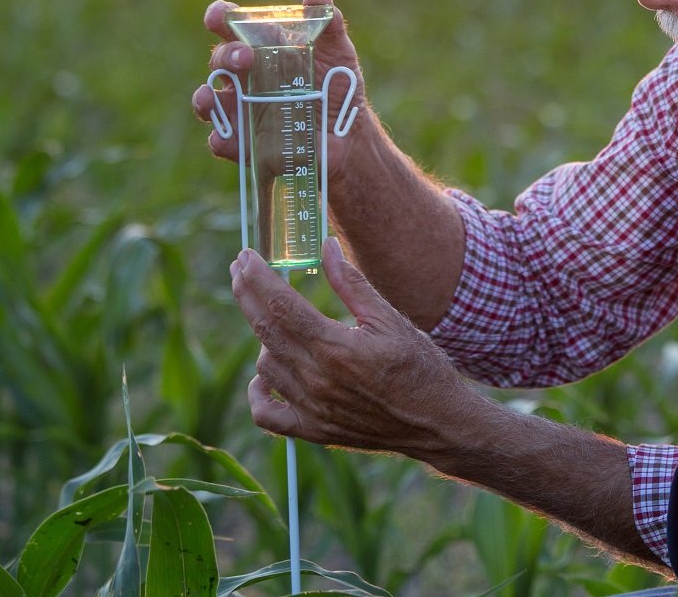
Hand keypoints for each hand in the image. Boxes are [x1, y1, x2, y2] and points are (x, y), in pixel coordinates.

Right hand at [191, 0, 368, 168]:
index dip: (220, 17)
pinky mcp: (245, 143)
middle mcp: (244, 78)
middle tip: (245, 57)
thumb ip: (328, 24)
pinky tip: (224, 138)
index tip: (221, 14)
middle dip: (226, 55)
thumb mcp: (337, 53)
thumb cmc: (335, 85)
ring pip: (207, 102)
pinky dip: (220, 139)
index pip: (230, 28)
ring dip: (203, 98)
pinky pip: (222, 141)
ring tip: (209, 94)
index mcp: (260, 49)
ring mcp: (241, 110)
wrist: (347, 133)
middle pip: (220, 61)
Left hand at [229, 237, 481, 457]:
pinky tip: (265, 374)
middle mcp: (317, 379)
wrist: (437, 423)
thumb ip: (353, 284)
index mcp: (337, 347)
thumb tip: (327, 247)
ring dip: (263, 337)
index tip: (245, 256)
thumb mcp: (391, 319)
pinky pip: (266, 414)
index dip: (258, 278)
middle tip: (239, 269)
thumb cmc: (421, 367)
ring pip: (264, 365)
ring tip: (278, 318)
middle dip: (247, 294)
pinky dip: (258, 392)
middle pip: (265, 329)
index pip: (282, 305)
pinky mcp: (313, 430)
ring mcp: (312, 408)